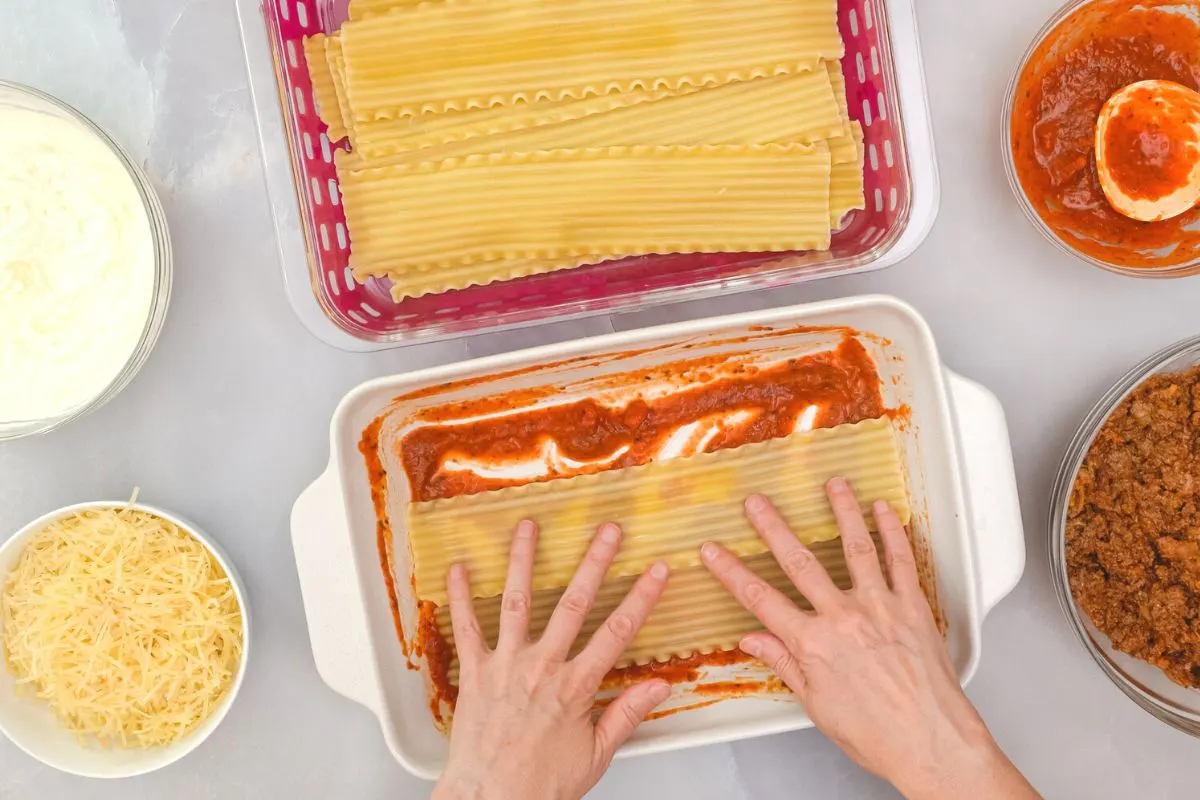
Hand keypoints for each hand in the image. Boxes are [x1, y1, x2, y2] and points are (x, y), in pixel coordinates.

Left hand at [433, 520, 671, 799]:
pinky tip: (459, 568)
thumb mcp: (596, 755)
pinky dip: (460, 597)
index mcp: (575, 686)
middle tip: (608, 531)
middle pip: (574, 604)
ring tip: (529, 527)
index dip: (641, 598)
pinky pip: (465, 628)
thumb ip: (627, 714)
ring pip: (517, 602)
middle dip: (594, 563)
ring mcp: (505, 665)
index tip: (656, 571)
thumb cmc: (539, 785)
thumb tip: (659, 687)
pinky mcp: (474, 672)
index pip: (617, 632)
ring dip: (524, 560)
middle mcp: (541, 667)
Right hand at [701, 478, 1038, 799]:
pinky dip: (893, 532)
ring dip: (842, 511)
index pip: (760, 599)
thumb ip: (785, 664)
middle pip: (799, 562)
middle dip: (772, 528)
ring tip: (833, 484)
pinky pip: (902, 561)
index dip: (731, 573)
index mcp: (812, 644)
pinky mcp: (913, 607)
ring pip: (855, 547)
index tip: (713, 552)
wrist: (930, 743)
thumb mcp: (816, 704)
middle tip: (756, 502)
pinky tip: (883, 511)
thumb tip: (754, 641)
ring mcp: (879, 607)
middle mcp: (843, 617)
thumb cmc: (878, 733)